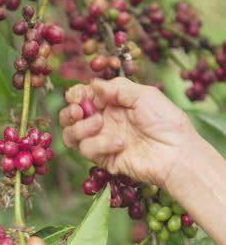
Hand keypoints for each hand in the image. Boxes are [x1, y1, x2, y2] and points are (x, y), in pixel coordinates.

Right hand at [59, 77, 196, 188]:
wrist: (175, 153)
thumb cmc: (166, 122)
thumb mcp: (144, 94)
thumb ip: (117, 88)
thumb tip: (92, 84)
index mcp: (113, 103)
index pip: (84, 97)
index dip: (76, 95)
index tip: (78, 95)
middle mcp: (104, 121)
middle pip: (70, 117)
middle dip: (69, 112)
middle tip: (80, 111)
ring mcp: (102, 141)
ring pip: (72, 135)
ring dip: (81, 128)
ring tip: (99, 124)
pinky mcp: (104, 159)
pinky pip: (87, 150)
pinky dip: (99, 144)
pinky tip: (119, 143)